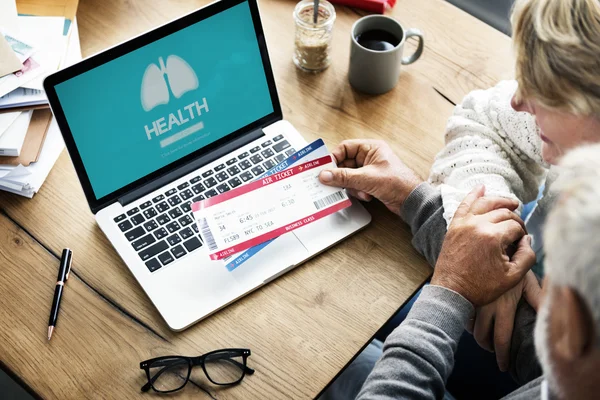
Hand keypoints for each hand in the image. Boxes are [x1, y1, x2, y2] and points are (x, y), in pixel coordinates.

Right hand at [318, 139, 422, 214]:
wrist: (411, 200)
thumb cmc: (397, 182)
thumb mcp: (367, 178)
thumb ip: (344, 176)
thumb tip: (325, 175)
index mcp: (371, 148)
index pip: (345, 148)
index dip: (334, 158)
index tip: (325, 169)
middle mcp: (369, 157)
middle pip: (345, 164)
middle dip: (342, 176)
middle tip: (332, 183)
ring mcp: (369, 170)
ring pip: (349, 176)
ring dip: (352, 186)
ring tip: (361, 191)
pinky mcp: (370, 182)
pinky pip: (355, 185)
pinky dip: (358, 191)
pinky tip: (367, 196)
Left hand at [431, 185, 536, 306]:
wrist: (452, 292)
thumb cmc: (481, 287)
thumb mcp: (512, 277)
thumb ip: (527, 256)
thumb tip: (528, 239)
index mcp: (493, 237)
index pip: (516, 226)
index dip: (522, 234)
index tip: (522, 244)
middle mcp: (477, 225)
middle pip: (503, 213)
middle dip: (515, 219)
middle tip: (519, 229)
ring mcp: (463, 224)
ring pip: (485, 203)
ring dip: (500, 200)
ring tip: (512, 203)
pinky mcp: (454, 226)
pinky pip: (464, 205)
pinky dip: (473, 195)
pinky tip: (481, 188)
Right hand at [467, 271, 540, 371]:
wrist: (489, 245)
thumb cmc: (512, 261)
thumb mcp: (526, 279)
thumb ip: (537, 298)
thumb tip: (548, 314)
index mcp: (503, 306)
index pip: (500, 338)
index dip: (501, 355)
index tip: (503, 365)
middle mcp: (485, 306)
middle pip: (481, 337)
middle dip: (487, 347)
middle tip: (494, 349)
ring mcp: (473, 300)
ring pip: (470, 327)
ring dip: (478, 335)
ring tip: (486, 336)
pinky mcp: (464, 294)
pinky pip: (463, 314)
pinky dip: (468, 321)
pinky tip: (474, 320)